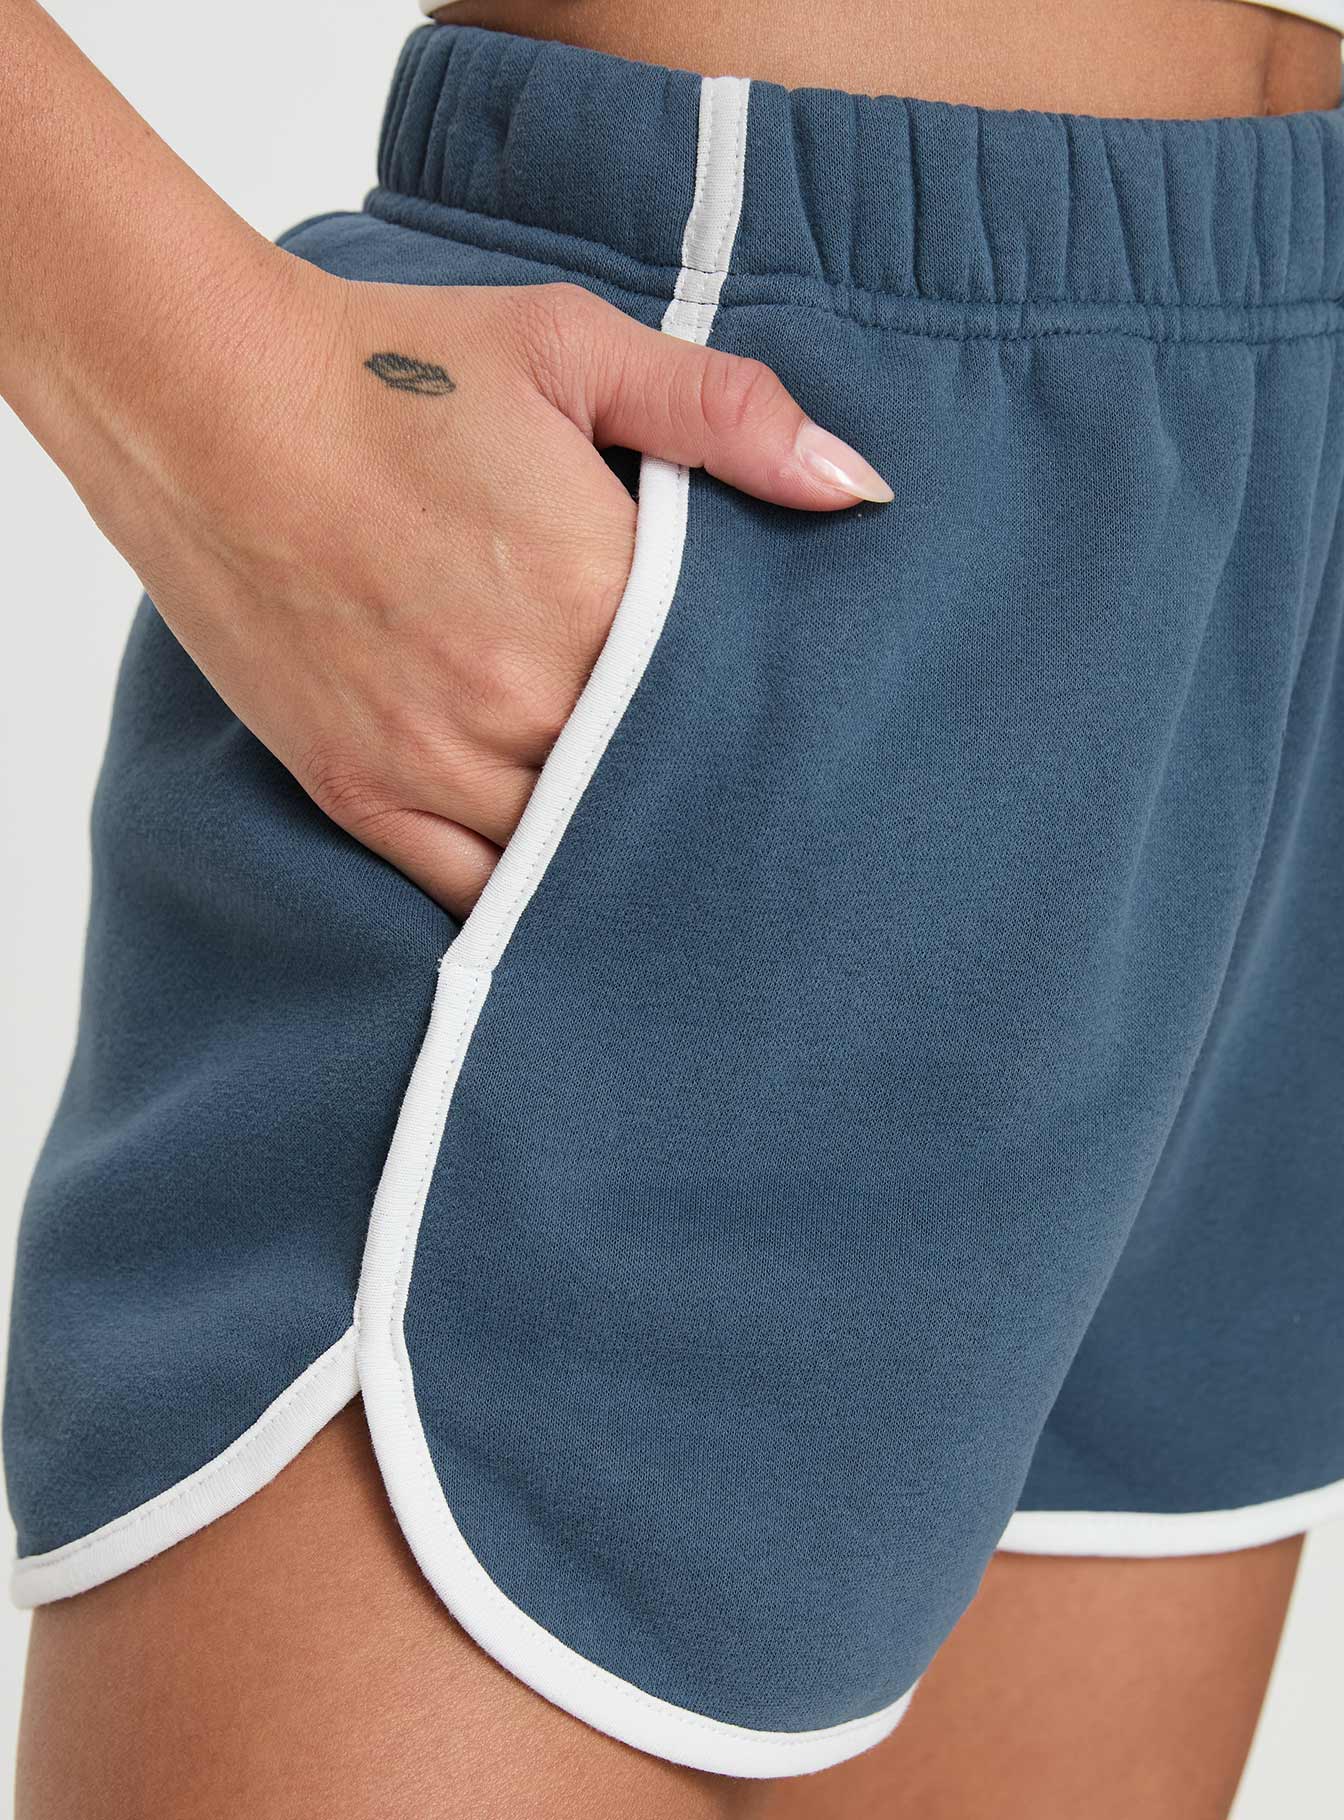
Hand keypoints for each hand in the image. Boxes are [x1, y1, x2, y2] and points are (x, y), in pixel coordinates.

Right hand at [92, 253, 891, 920]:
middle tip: (753, 818)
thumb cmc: (390, 365)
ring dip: (616, 859)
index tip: (790, 729)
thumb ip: (721, 415)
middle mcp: (521, 698)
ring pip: (568, 859)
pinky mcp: (358, 790)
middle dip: (696, 796)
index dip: (759, 716)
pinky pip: (465, 892)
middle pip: (652, 790)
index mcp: (592, 591)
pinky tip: (563, 899)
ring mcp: (433, 758)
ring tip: (667, 864)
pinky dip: (519, 900)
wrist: (200, 398)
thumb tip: (857, 486)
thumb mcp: (569, 346)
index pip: (722, 697)